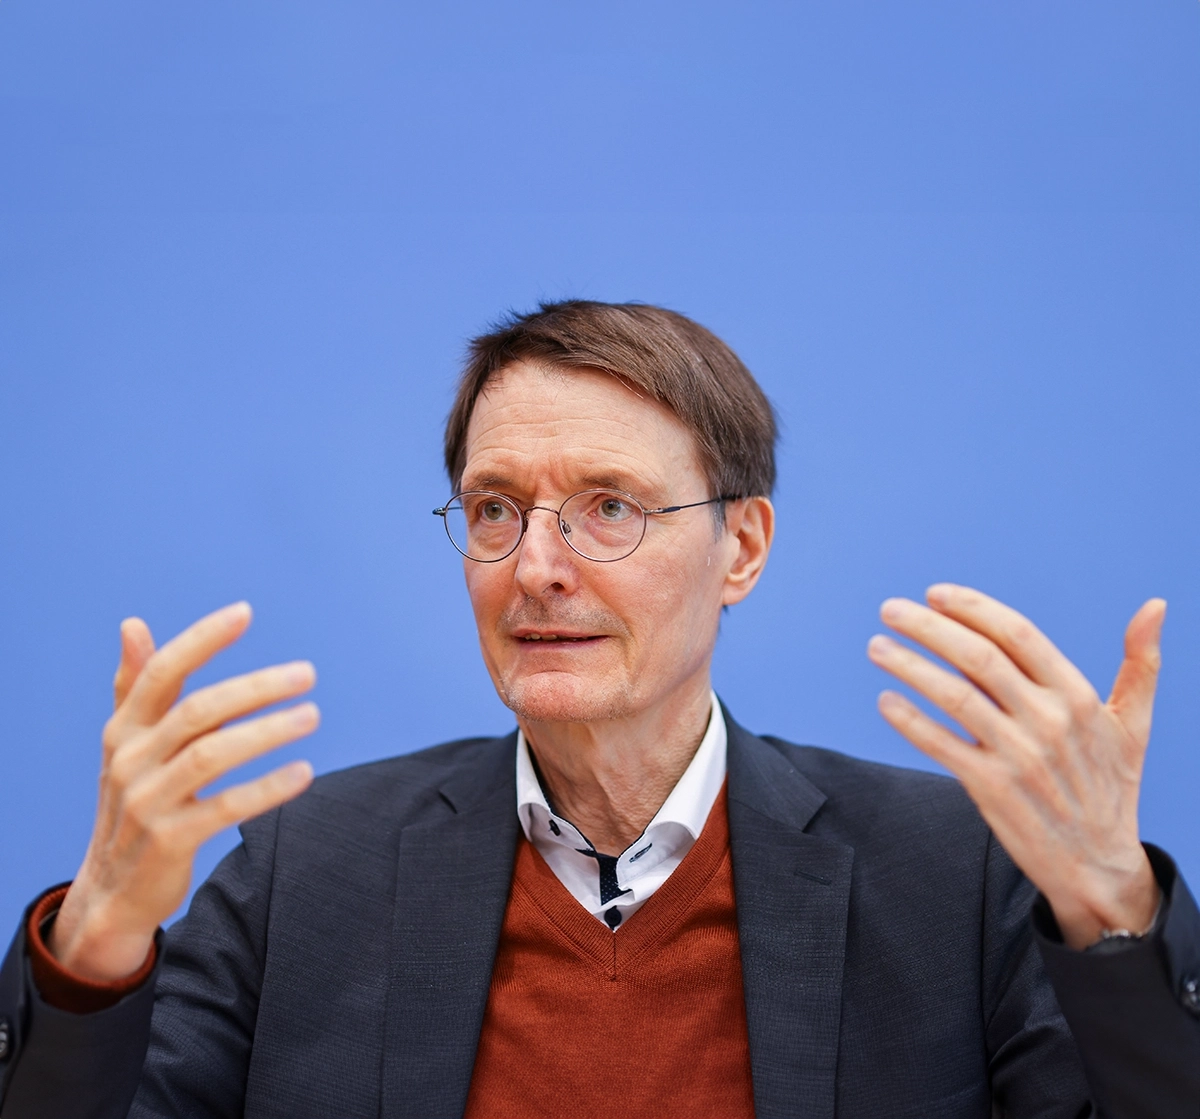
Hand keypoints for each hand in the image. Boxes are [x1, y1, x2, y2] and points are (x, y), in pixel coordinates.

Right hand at [49, 602, 318, 980]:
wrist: (113, 889)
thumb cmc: (134, 799)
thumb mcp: (128, 744)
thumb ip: (136, 685)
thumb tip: (132, 623)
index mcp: (124, 730)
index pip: (161, 673)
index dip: (202, 640)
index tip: (245, 612)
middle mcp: (131, 760)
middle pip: (199, 711)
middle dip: (256, 687)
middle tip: (307, 674)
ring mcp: (148, 801)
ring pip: (214, 754)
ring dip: (269, 731)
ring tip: (313, 716)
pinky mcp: (170, 840)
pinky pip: (227, 806)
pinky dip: (268, 788)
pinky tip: (304, 772)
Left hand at [867, 584, 1163, 949]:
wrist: (1098, 865)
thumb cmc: (1110, 785)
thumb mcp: (1132, 724)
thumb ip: (1141, 663)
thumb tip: (1156, 606)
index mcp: (1078, 697)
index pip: (1018, 635)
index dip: (973, 609)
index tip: (935, 593)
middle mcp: (1049, 722)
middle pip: (979, 658)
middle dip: (929, 628)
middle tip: (891, 609)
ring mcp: (1019, 756)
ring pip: (954, 697)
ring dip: (909, 667)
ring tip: (877, 646)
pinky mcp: (992, 789)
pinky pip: (942, 746)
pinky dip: (910, 722)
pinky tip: (886, 700)